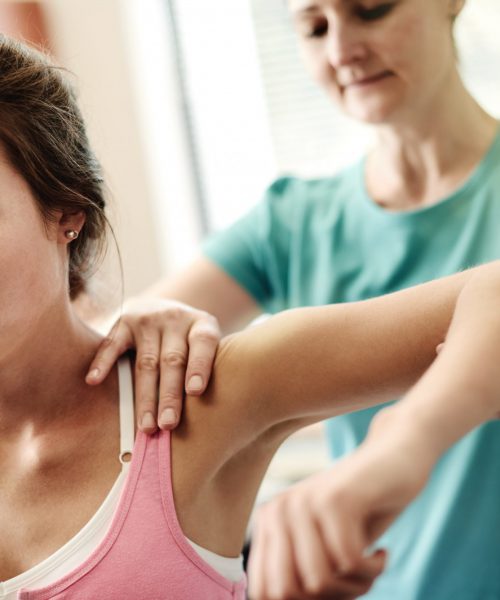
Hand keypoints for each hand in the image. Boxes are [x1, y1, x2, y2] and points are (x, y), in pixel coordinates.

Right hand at [85, 297, 220, 431]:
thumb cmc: (191, 340)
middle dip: (170, 395)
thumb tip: (209, 419)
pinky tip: (94, 380)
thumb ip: (207, 369)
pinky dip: (102, 363)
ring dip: (145, 397)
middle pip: (173, 361)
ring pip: (146, 363)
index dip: (199, 367)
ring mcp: (149, 319)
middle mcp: (176, 318)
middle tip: (168, 425)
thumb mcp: (207, 344)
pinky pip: (112, 344)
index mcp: (202, 324)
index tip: (195, 392)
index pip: (203, 344)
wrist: (164, 307)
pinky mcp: (124, 322)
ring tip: (146, 426)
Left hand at [249, 410, 432, 598]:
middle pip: (290, 592)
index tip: (334, 591)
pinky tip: (382, 553)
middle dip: (330, 598)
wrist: (394, 461)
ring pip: (320, 580)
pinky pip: (349, 561)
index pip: (265, 592)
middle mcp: (277, 510)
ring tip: (370, 565)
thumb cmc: (360, 514)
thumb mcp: (324, 549)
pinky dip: (373, 569)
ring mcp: (304, 502)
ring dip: (356, 586)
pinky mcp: (336, 499)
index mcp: (268, 523)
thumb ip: (300, 578)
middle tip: (357, 579)